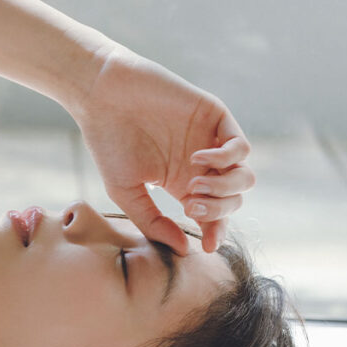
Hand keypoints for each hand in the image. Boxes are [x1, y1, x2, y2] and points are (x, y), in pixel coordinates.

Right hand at [68, 44, 254, 254]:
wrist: (103, 97)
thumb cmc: (108, 144)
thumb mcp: (126, 193)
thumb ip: (154, 222)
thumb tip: (184, 250)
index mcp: (182, 185)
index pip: (213, 216)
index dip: (216, 232)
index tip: (208, 247)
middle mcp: (201, 166)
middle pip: (233, 200)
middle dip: (217, 212)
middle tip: (189, 207)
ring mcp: (211, 141)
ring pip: (244, 177)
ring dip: (224, 189)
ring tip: (194, 187)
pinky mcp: (215, 117)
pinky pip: (241, 148)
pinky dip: (225, 160)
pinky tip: (197, 160)